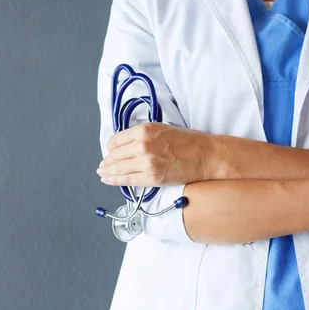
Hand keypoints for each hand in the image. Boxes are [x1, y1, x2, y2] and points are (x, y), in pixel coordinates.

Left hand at [97, 123, 215, 186]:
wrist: (206, 155)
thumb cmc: (189, 141)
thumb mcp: (162, 129)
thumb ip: (143, 135)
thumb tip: (126, 144)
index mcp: (144, 130)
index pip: (117, 140)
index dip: (111, 147)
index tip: (110, 151)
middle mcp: (143, 145)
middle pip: (115, 155)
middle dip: (108, 161)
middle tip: (103, 165)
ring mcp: (146, 163)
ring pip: (119, 169)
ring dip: (108, 171)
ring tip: (102, 173)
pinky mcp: (152, 178)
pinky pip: (128, 180)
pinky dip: (115, 180)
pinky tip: (108, 179)